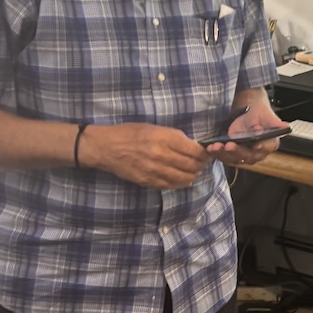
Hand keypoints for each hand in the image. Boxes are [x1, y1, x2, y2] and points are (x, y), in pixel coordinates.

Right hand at [81, 122, 208, 188]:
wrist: (106, 147)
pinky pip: (170, 185)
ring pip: (183, 178)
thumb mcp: (153, 127)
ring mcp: (154, 170)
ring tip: (194, 172)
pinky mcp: (147, 181)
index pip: (194, 150)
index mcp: (164, 138)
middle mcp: (161, 155)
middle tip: (203, 164)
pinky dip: (180, 183)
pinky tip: (183, 179)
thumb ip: (173, 136)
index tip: (207, 153)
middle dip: (201, 165)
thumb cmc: (129, 133)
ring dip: (192, 175)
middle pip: (191, 165)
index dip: (204, 154)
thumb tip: (191, 145)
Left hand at [204, 106, 289, 165]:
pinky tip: (210, 148)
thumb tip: (285, 126)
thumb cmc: (259, 113)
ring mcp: (245, 155)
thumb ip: (274, 122)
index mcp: (270, 143)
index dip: (262, 146)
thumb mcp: (267, 114)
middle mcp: (258, 152)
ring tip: (216, 147)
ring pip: (235, 158)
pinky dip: (217, 153)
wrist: (248, 112)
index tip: (256, 144)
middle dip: (238, 151)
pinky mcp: (233, 154)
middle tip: (230, 145)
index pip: (267, 147)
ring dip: (224, 154)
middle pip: (249, 155)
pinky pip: (225, 157)